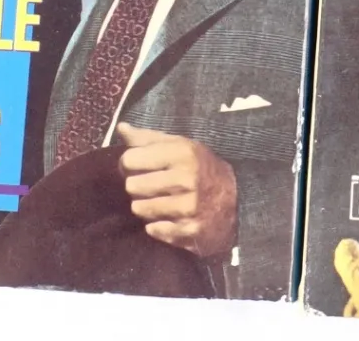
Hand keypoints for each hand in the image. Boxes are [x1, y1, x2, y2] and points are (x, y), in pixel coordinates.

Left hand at [116, 122, 237, 258]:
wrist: (238, 200)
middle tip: (150, 185)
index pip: (131, 159)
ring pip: (139, 209)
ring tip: (161, 200)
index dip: (129, 163)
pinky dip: (157, 225)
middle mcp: (186, 179)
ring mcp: (187, 208)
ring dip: (146, 206)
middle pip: (132, 186)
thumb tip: (121, 127)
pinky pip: (152, 229)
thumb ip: (149, 138)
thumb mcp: (181, 145)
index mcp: (184, 153)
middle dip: (137, 186)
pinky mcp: (188, 231)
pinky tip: (170, 217)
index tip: (138, 165)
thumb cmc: (202, 167)